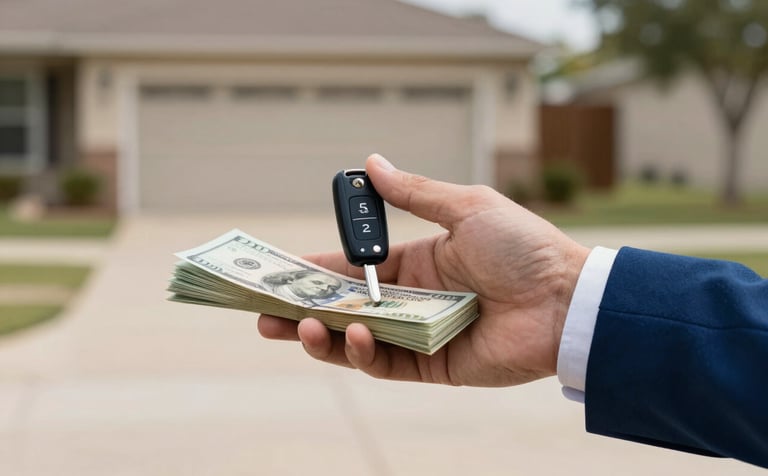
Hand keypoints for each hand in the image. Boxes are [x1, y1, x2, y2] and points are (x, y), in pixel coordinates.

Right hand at [258, 154, 589, 386]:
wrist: (566, 298)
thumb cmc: (523, 246)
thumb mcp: (465, 207)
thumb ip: (414, 193)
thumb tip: (370, 164)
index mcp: (418, 262)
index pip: (354, 267)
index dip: (316, 268)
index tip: (279, 268)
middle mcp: (414, 300)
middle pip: (344, 308)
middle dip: (301, 309)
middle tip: (262, 310)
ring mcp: (421, 335)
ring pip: (356, 340)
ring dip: (320, 334)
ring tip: (291, 326)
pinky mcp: (433, 366)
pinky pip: (386, 364)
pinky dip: (363, 353)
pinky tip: (354, 335)